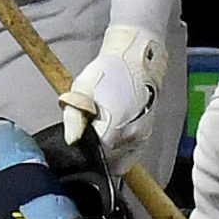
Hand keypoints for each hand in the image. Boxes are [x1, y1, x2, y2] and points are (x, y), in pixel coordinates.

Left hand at [58, 23, 165, 164]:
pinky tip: (112, 132)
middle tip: (88, 131)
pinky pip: (129, 155)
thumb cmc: (109, 71)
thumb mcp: (82, 88)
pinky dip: (119, 149)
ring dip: (108, 151)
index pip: (92, 155)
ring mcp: (142, 137)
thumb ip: (74, 116)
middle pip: (106, 160)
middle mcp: (131, 136)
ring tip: (103, 128)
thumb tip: (71, 139)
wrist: (138, 59)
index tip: (79, 139)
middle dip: (95, 151)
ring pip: (119, 159)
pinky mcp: (147, 136)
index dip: (82, 150)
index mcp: (114, 126)